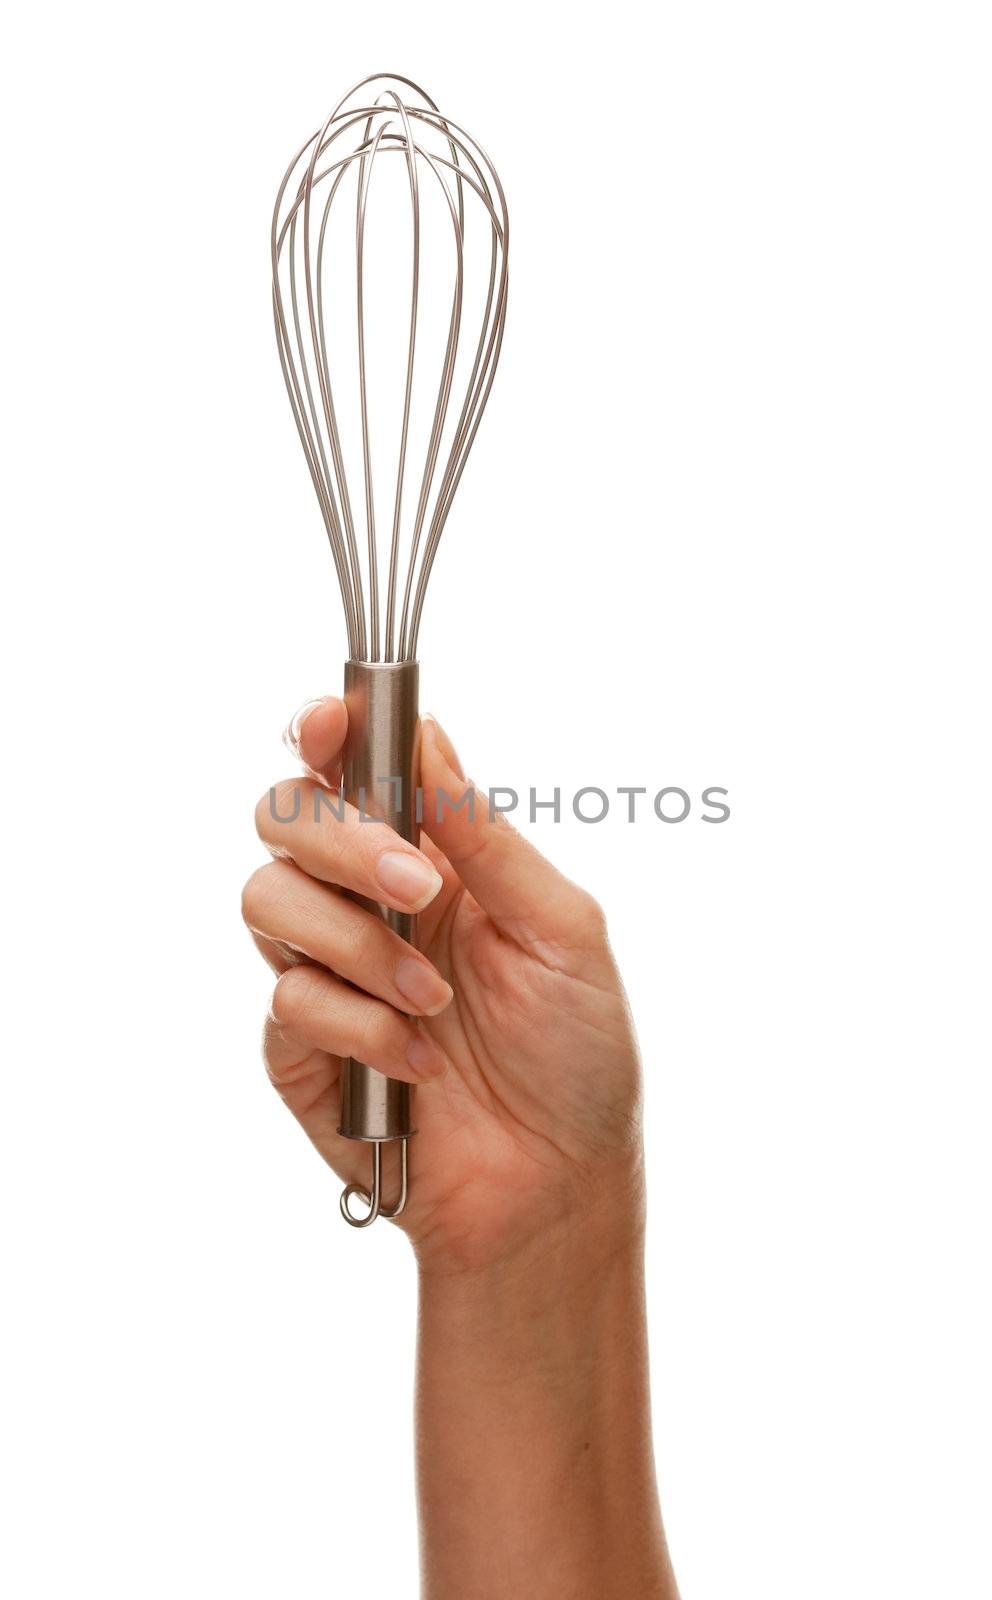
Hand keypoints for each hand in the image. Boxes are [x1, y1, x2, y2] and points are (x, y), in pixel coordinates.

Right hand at [242, 698, 644, 1273]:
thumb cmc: (576, 1055)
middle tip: (416, 888)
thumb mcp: (562, 930)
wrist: (554, 1185)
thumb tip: (429, 738)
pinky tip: (416, 1065)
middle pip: (285, 816)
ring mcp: (328, 971)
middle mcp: (368, 901)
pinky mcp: (300, 1046)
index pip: (355, 768)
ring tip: (431, 1002)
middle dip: (343, 842)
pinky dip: (360, 1028)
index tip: (330, 727)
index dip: (328, 732)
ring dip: (357, 945)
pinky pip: (289, 1002)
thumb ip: (486, 837)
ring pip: (268, 900)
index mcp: (433, 859)